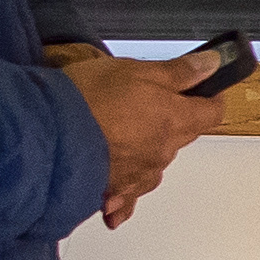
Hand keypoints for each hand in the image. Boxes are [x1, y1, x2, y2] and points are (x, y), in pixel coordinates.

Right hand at [54, 46, 227, 228]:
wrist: (47, 137)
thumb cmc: (87, 100)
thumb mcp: (136, 70)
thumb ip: (178, 72)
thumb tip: (211, 65)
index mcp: (174, 120)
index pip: (213, 112)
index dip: (210, 97)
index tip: (203, 88)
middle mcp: (163, 152)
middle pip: (184, 135)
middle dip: (175, 117)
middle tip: (152, 99)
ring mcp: (140, 174)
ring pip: (155, 160)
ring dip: (146, 147)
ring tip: (120, 131)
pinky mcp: (116, 189)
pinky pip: (129, 193)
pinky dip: (125, 191)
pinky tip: (116, 195)